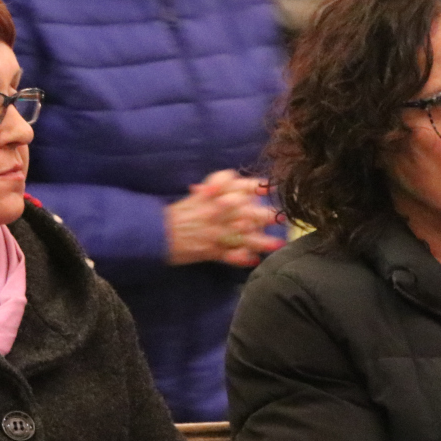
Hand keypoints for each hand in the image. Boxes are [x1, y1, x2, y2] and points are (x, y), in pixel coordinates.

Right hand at [165, 170, 284, 267]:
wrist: (157, 233)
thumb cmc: (179, 213)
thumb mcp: (198, 194)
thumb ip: (217, 186)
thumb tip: (238, 179)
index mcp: (210, 196)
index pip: (235, 186)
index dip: (255, 186)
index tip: (271, 187)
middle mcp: (214, 213)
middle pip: (243, 211)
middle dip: (264, 215)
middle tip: (283, 217)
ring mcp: (213, 233)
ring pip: (241, 236)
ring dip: (260, 240)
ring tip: (277, 243)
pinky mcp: (209, 251)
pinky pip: (228, 256)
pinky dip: (241, 259)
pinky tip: (254, 260)